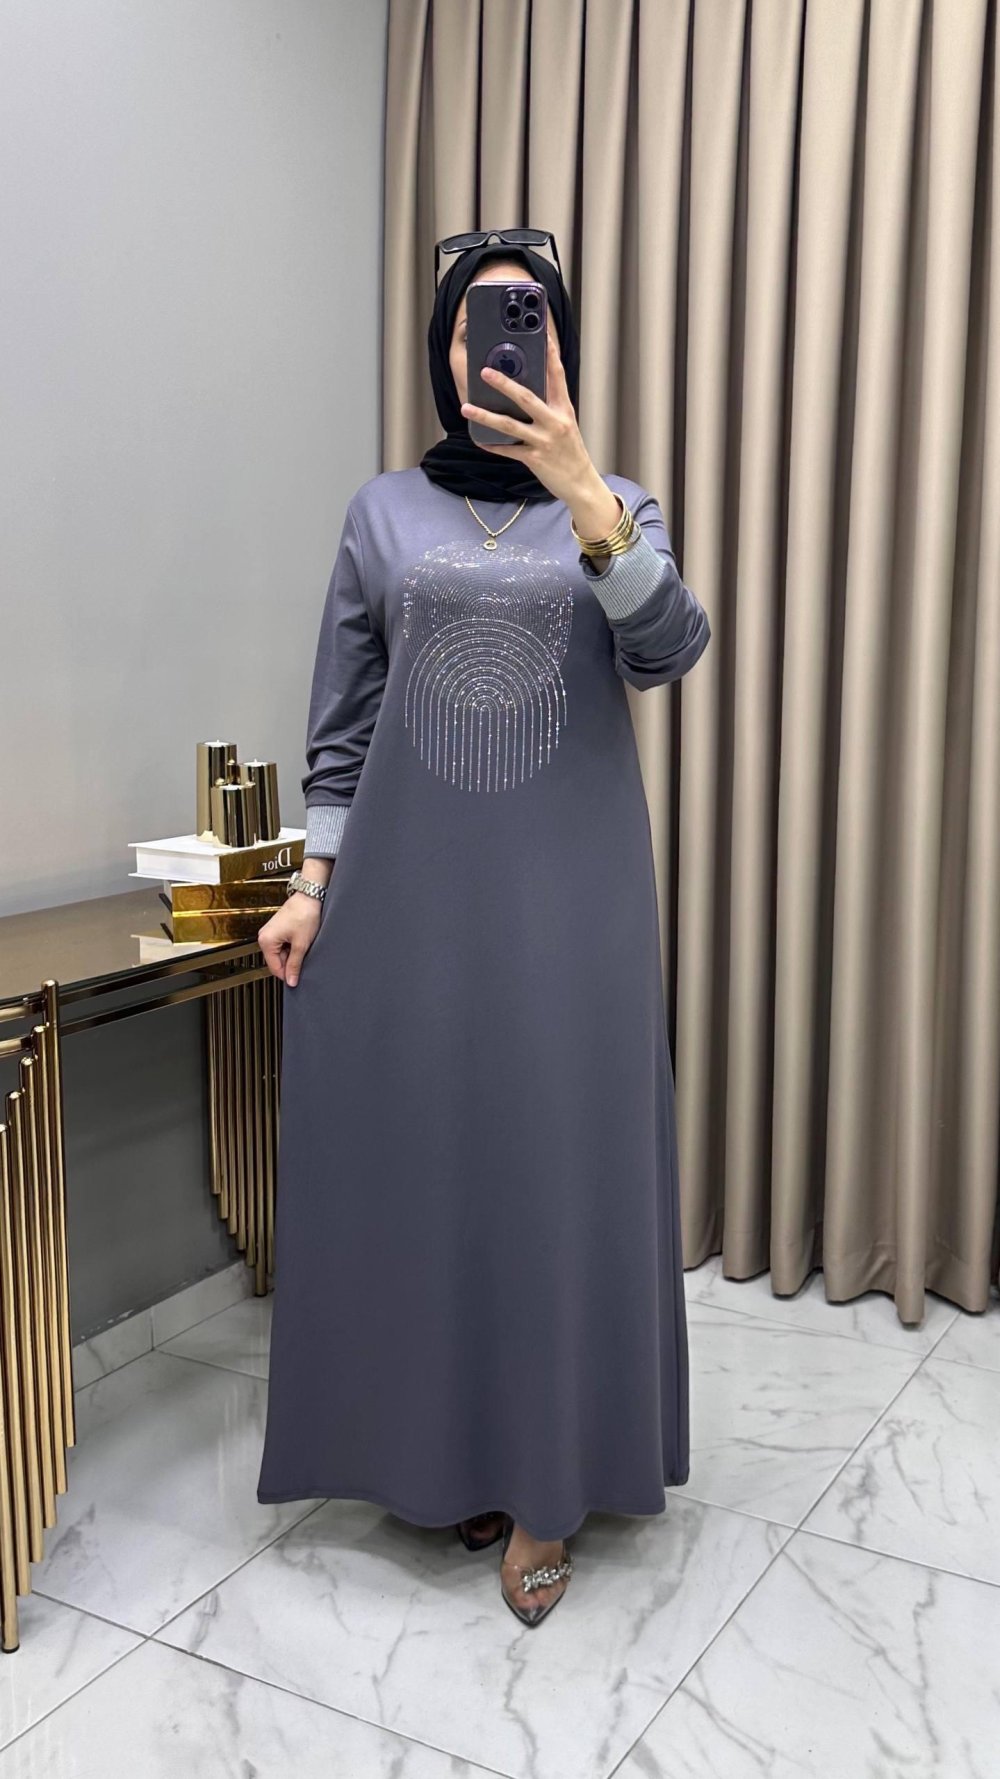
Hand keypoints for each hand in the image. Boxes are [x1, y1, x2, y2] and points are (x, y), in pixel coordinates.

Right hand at [258, 894, 321, 988]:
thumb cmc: (304, 914)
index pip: (275, 968)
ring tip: (303, 945)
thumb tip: (291, 980)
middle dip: (291, 963)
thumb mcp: (301, 944)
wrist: (309, 896)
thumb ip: (295, 964)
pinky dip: (292, 947)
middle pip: (277, 961)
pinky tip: (301, 941)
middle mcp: (264, 937)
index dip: (288, 975)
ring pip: (281, 954)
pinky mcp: (276, 930)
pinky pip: (282, 946)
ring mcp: (269, 933)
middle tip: (305, 958)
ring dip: (292, 954)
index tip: (298, 979)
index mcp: (266, 941)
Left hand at [460, 324, 594, 504]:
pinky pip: (508, 450)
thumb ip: (549, 408)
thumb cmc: (570, 453)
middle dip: (504, 384)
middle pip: (526, 398)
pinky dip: (492, 445)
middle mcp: (555, 423)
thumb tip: (523, 393)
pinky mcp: (535, 460)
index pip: (557, 376)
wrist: (581, 484)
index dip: (550, 354)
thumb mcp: (565, 425)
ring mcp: (544, 441)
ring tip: (466, 408)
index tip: (542, 335)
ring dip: (485, 416)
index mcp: (564, 410)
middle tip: (485, 372)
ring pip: (510, 425)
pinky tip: (479, 439)